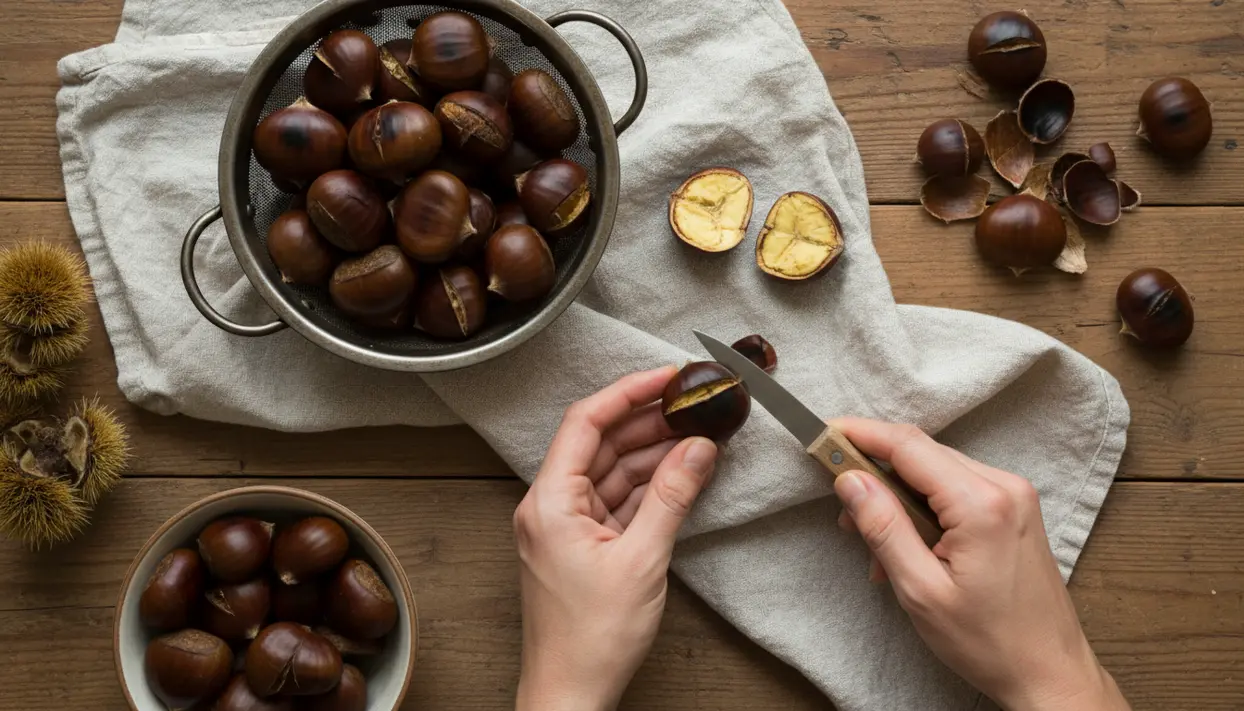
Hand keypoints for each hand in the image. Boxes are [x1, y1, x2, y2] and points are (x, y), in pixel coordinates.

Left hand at [513, 367, 718, 710]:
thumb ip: (672, 496)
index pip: (585, 423)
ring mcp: (566, 526)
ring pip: (613, 470)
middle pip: (601, 443)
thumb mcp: (642, 560)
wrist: (571, 695)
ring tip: (698, 432)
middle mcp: (550, 506)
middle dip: (649, 421)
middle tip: (693, 403)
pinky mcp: (584, 545)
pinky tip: (682, 471)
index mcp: (548, 502)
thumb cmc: (591, 640)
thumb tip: (698, 448)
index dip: (627, 392)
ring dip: (654, 452)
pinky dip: (650, 486)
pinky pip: (618, 500)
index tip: (666, 376)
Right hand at [831, 418, 1129, 710]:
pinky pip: (956, 490)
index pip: (907, 446)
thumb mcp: (921, 590)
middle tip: (844, 513)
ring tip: (877, 549)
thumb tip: (850, 479)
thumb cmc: (990, 642)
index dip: (860, 434)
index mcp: (982, 503)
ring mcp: (1014, 496)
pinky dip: (924, 510)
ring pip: (936, 472)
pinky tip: (909, 548)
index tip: (824, 433)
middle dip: (875, 475)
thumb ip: (883, 527)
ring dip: (899, 498)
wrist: (1050, 673)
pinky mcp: (1015, 509)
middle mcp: (1004, 486)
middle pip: (921, 454)